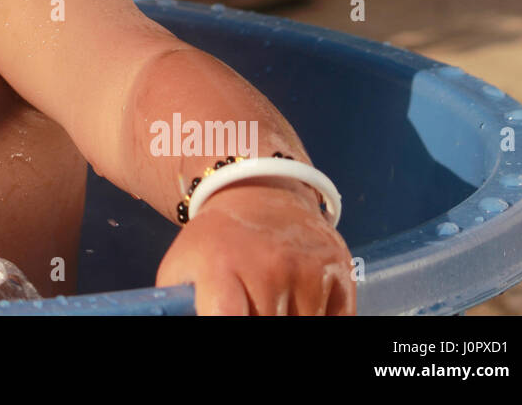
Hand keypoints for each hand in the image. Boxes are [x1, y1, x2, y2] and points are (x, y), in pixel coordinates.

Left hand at [155, 177, 354, 314]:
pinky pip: (337, 323)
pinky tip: (298, 302)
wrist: (259, 194)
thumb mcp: (180, 267)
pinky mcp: (341, 275)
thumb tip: (187, 318)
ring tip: (270, 300)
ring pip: (305, 327)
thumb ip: (180, 306)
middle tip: (248, 304)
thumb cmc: (213, 244)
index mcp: (221, 267)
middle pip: (269, 327)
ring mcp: (309, 271)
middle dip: (257, 320)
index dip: (226, 324)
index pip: (226, 318)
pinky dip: (317, 318)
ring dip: (288, 321)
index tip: (226, 319)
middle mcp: (269, 267)